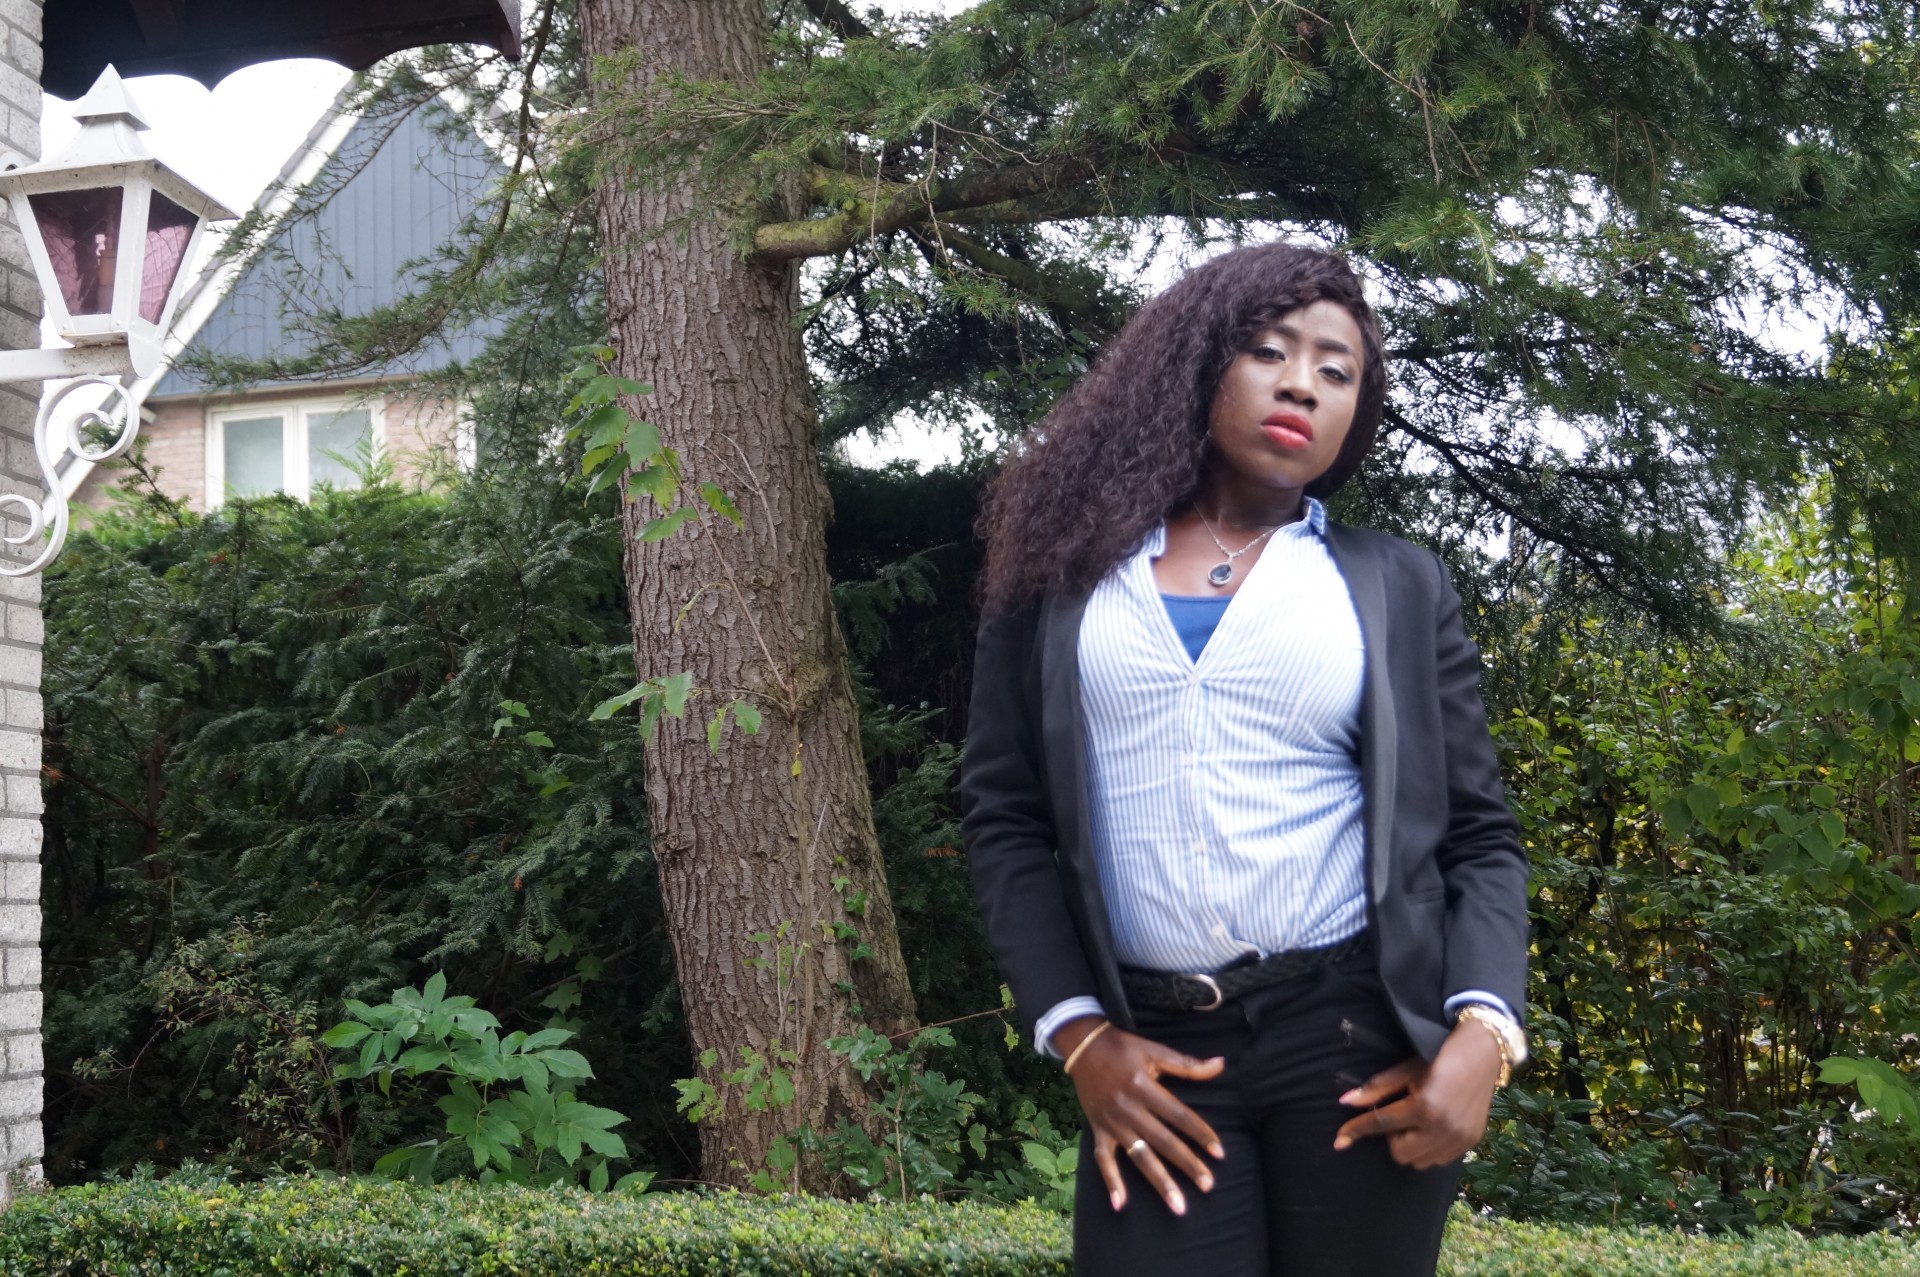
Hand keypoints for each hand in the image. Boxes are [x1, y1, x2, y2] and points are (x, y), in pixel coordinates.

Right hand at [1052, 1015, 1226, 1214]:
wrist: (1083, 1047)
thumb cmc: (1124, 1048)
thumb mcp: (1155, 1051)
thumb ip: (1188, 1064)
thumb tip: (1221, 1065)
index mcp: (1144, 1087)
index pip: (1179, 1116)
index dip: (1200, 1133)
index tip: (1219, 1153)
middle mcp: (1129, 1108)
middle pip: (1163, 1141)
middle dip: (1187, 1164)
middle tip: (1208, 1185)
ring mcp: (1112, 1122)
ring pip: (1139, 1156)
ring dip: (1159, 1181)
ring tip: (1178, 1205)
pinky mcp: (1098, 1130)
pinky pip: (1103, 1159)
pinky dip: (1111, 1181)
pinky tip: (1121, 1204)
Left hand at [1330, 1019, 1502, 1167]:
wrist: (1482, 1053)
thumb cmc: (1438, 1057)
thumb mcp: (1405, 1070)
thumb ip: (1375, 1089)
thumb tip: (1345, 1102)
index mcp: (1424, 1107)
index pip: (1380, 1124)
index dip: (1356, 1131)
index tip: (1338, 1141)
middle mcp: (1443, 1129)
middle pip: (1400, 1154)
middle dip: (1393, 1138)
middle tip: (1401, 1115)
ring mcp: (1459, 1139)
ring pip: (1420, 1162)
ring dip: (1412, 1145)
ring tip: (1419, 1121)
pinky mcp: (1471, 1143)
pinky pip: (1439, 1160)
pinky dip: (1429, 1148)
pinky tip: (1434, 1127)